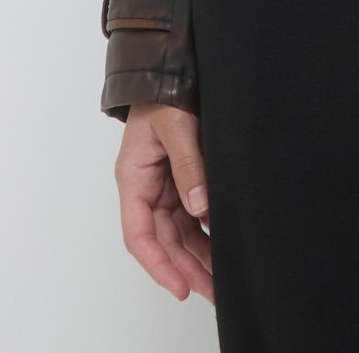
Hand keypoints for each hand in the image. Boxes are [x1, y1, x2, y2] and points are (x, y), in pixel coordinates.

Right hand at [114, 102, 213, 304]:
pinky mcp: (184, 178)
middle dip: (185, 269)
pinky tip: (223, 247)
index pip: (139, 234)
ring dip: (198, 256)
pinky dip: (206, 232)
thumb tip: (200, 206)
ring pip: (180, 232)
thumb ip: (188, 163)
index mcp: (134, 178)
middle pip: (164, 240)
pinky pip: (193, 214)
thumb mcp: (175, 124)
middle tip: (211, 293)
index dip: (158, 264)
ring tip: (221, 281)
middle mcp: (148, 188)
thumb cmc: (165, 91)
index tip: (180, 286)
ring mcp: (166, 185)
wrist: (173, 66)